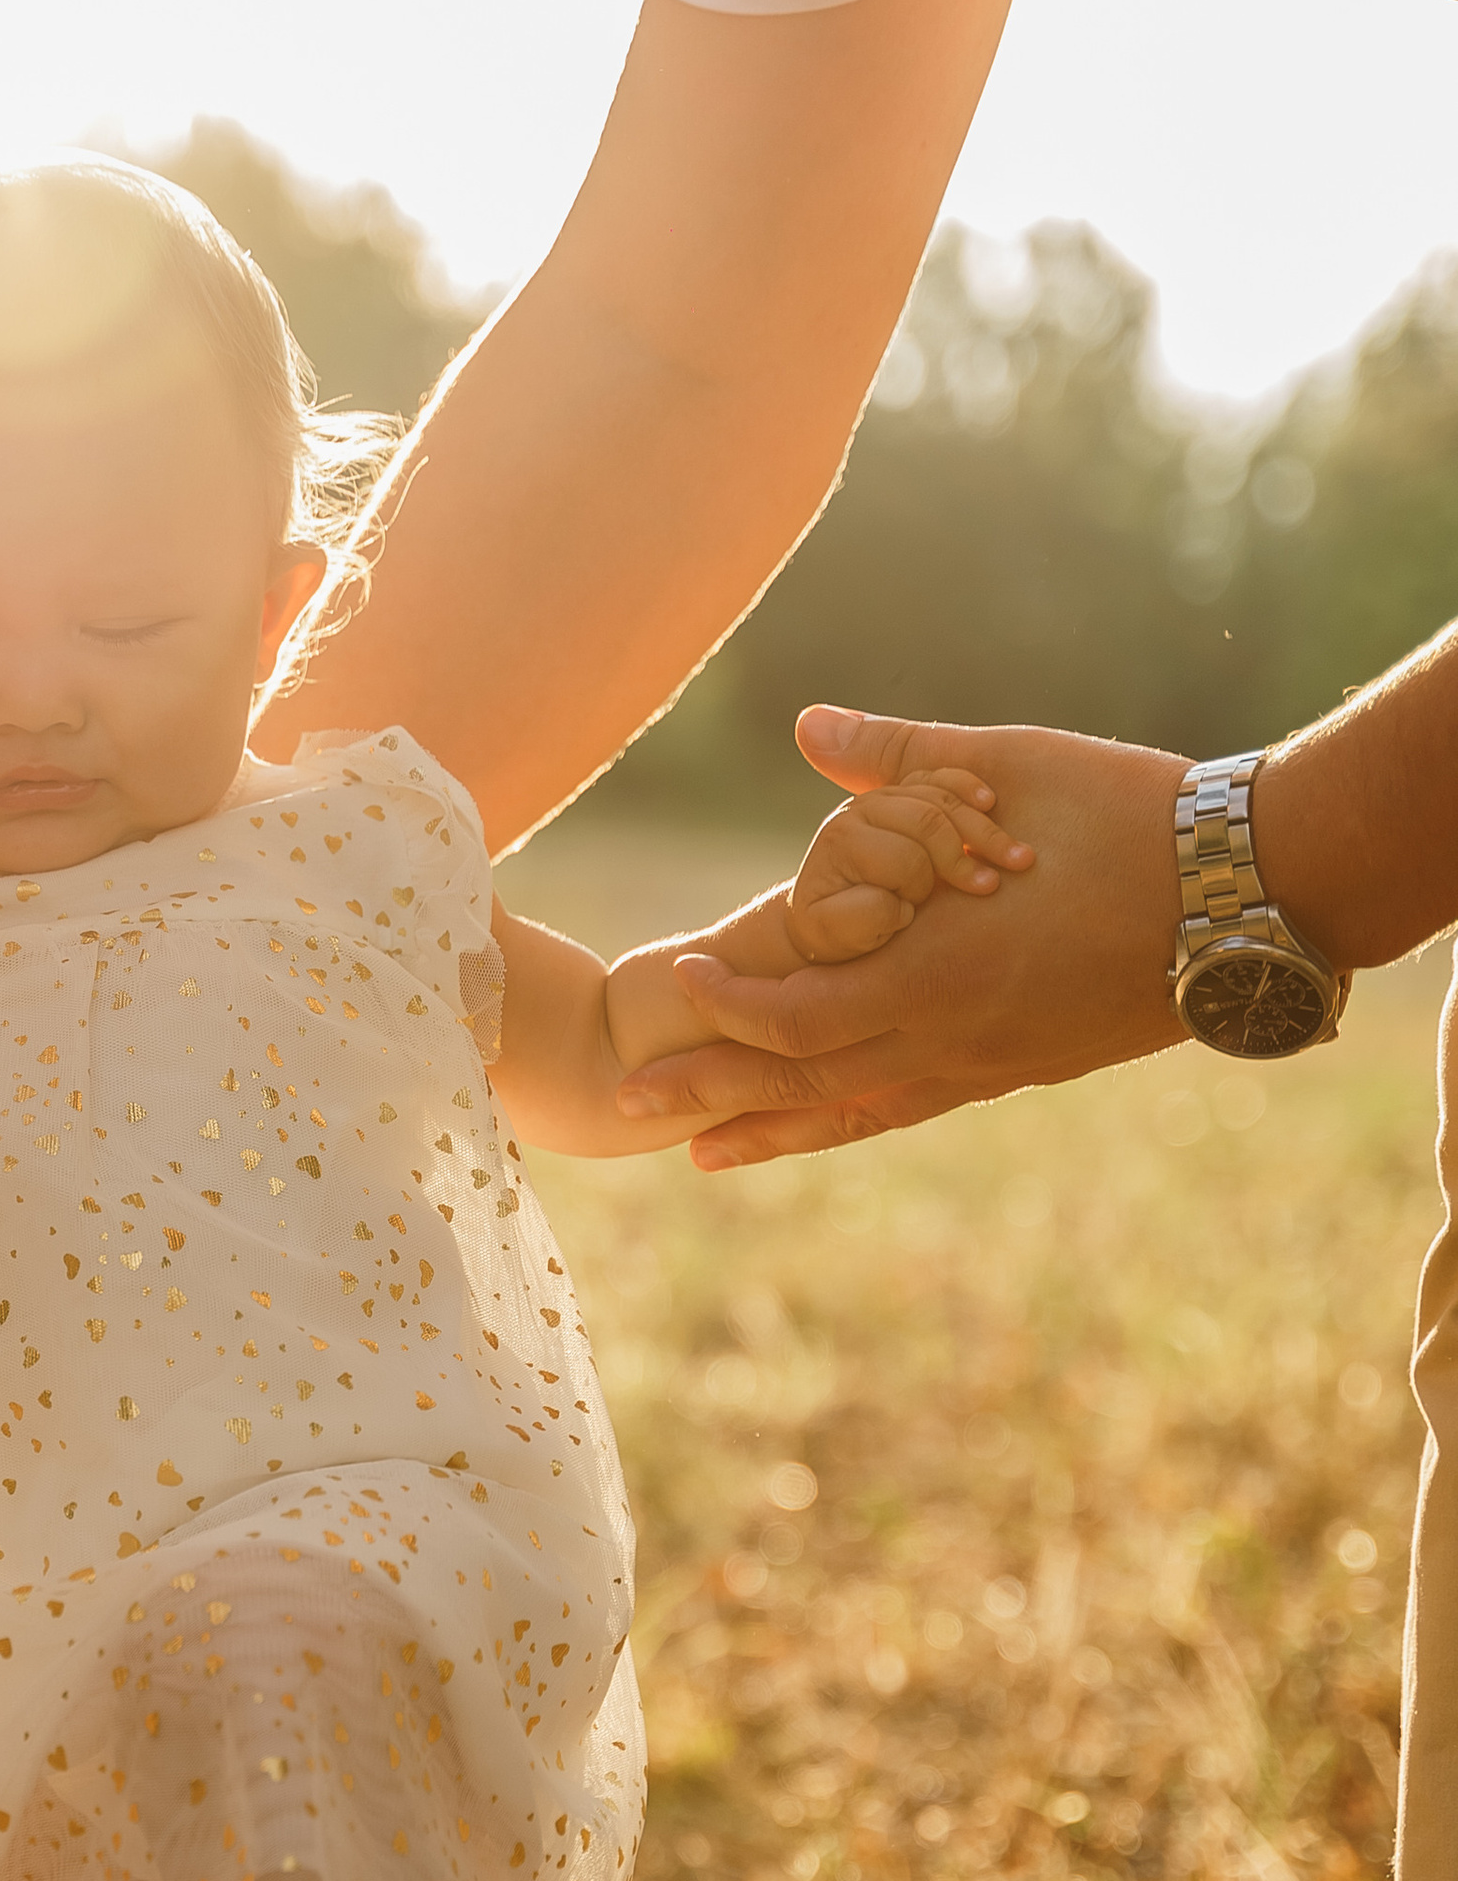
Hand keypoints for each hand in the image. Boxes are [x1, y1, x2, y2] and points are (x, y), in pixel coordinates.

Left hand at [617, 706, 1186, 1166]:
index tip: (670, 980)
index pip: (797, 1014)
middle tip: (626, 1109)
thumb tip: (804, 725)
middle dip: (714, 1095)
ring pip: (858, 1114)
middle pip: (805, 1084)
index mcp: (940, 975)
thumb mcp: (1012, 767)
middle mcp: (954, 1041)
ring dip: (774, 1131)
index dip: (724, 1005)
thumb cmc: (1134, 816)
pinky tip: (822, 1123)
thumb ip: (899, 756)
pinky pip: (913, 1107)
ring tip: (703, 1154)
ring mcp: (991, 1065)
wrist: (1253, 896)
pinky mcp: (1023, 1069)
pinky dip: (851, 1119)